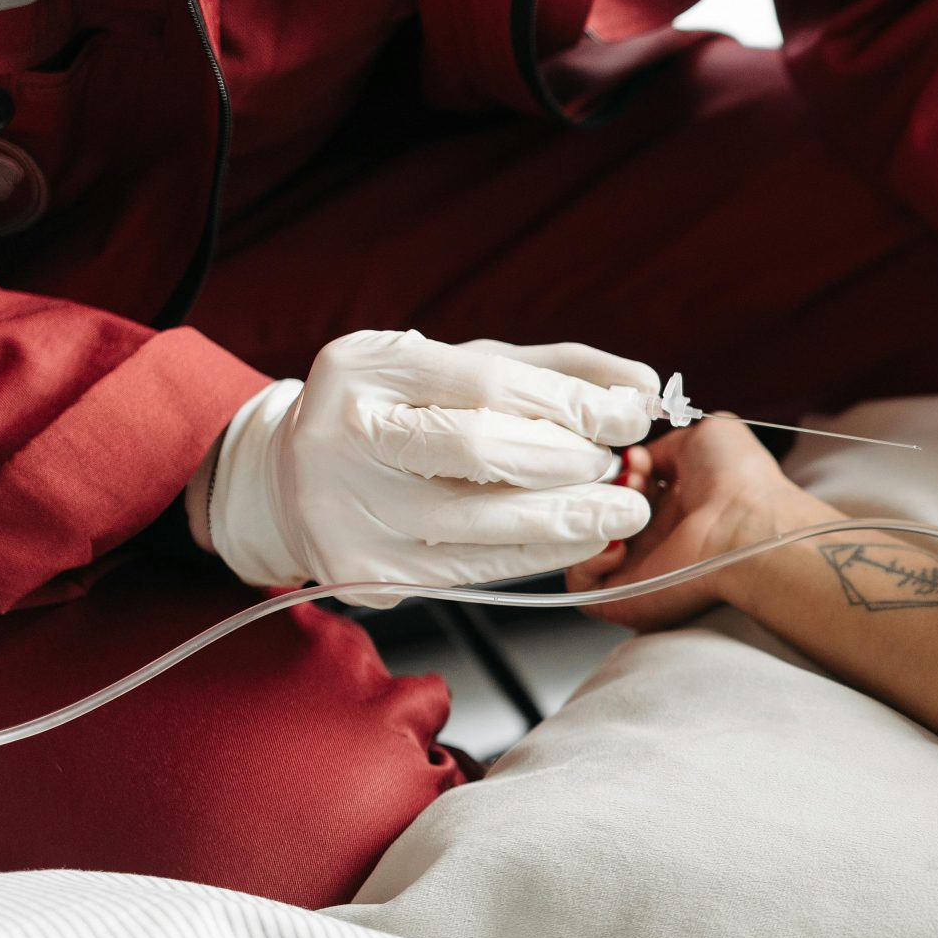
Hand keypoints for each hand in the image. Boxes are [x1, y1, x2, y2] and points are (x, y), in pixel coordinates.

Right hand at [200, 329, 657, 605]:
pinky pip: (472, 570)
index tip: (631, 414)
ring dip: (567, 518)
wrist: (293, 480)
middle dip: (567, 460)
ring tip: (622, 511)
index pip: (486, 380)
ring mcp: (346, 510)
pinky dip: (536, 556)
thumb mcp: (459, 369)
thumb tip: (643, 387)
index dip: (570, 401)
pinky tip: (579, 541)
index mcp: (365, 366)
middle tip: (618, 466)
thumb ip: (552, 371)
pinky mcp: (364, 571)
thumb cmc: (399, 412)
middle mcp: (343, 434)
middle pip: (479, 449)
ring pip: (479, 521)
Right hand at [567, 417, 825, 632]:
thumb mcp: (711, 436)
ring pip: (584, 542)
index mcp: (679, 502)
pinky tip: (615, 541)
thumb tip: (642, 454)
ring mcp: (639, 566)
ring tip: (618, 510)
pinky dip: (585, 559)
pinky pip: (581, 584)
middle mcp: (658, 535)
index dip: (624, 467)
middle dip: (605, 488)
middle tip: (629, 482)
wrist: (748, 530)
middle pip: (602, 509)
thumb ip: (670, 443)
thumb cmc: (741, 483)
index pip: (629, 484)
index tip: (636, 460)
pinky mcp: (624, 596)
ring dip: (590, 518)